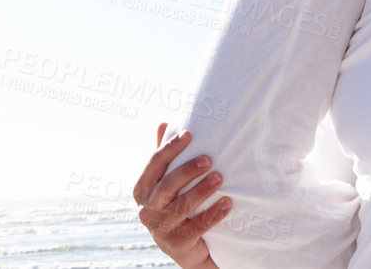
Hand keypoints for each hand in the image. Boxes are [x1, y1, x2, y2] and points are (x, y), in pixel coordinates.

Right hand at [133, 123, 230, 268]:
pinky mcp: (177, 243)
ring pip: (182, 206)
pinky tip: (227, 203)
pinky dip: (213, 214)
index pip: (154, 163)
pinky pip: (198, 226)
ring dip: (202, 190)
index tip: (189, 134)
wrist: (183, 247)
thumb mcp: (166, 182)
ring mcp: (160, 228)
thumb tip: (163, 124)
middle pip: (168, 184)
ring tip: (219, 178)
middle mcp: (146, 209)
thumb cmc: (174, 206)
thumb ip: (164, 157)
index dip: (171, 147)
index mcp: (142, 190)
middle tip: (209, 159)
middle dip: (188, 170)